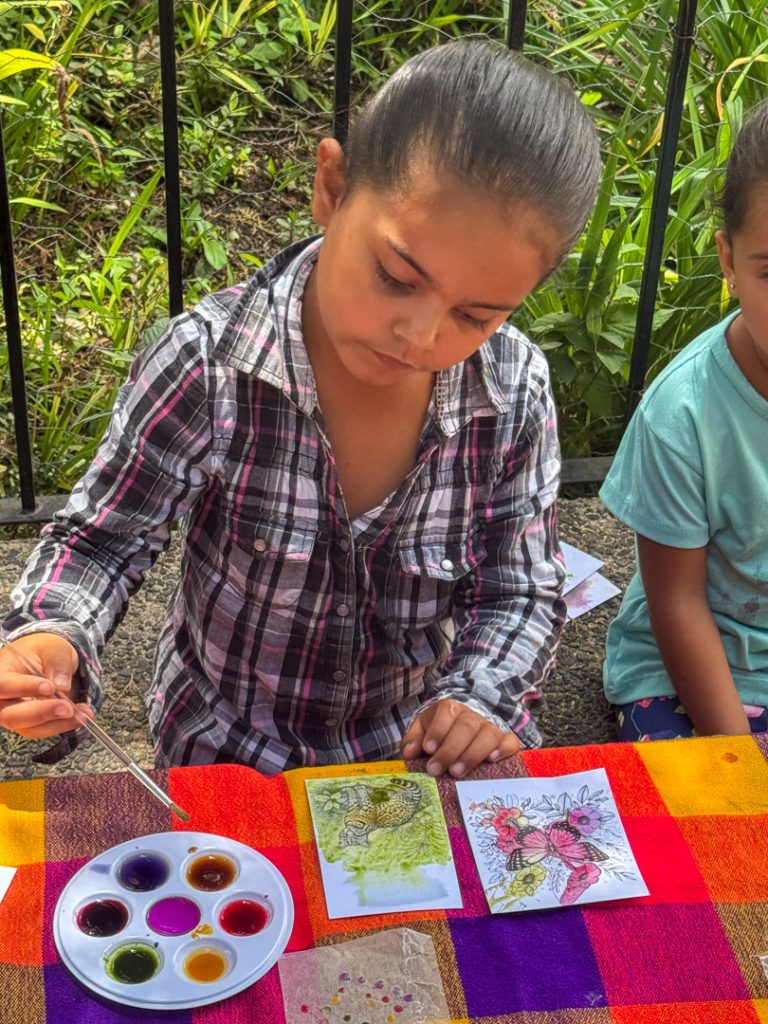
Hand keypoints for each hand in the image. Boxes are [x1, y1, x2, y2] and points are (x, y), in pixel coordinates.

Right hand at [0, 633, 91, 739]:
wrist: (48, 660)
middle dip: (41, 713)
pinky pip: (44, 730)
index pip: (4, 685)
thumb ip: (57, 662)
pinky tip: (82, 716)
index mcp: (2, 672)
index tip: (49, 687)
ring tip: (83, 715)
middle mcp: (4, 698)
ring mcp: (16, 713)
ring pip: (29, 728)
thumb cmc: (45, 650)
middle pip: (12, 715)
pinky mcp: (31, 723)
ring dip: (58, 723)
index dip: (24, 688)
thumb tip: (62, 686)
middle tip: (68, 708)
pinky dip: (64, 725)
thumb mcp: (54, 647)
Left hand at [400, 699, 519, 777]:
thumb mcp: (422, 731)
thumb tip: (409, 752)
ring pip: (489, 734)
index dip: (438, 730)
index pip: (447, 712)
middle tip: (436, 769)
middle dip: (450, 749)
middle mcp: (472, 716)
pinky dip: (504, 749)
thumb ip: (413, 740)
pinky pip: (511, 741)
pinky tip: (492, 760)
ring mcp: (490, 728)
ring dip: (472, 754)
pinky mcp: (505, 741)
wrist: (459, 731)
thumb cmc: (438, 735)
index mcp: (450, 709)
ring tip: (456, 773)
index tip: (428, 749)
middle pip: (467, 726)